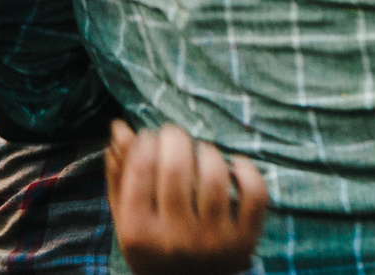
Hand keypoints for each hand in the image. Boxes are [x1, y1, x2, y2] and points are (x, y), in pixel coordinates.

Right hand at [105, 123, 267, 274]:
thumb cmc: (154, 245)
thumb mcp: (128, 219)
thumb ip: (121, 176)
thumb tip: (120, 127)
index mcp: (138, 233)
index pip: (141, 167)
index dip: (147, 140)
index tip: (151, 136)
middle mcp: (174, 238)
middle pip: (177, 165)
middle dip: (175, 137)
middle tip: (175, 134)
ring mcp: (212, 241)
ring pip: (215, 174)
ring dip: (208, 150)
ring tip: (201, 150)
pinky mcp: (244, 240)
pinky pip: (254, 192)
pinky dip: (247, 170)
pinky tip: (234, 165)